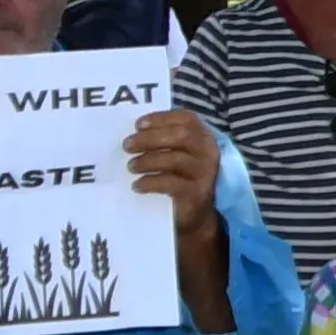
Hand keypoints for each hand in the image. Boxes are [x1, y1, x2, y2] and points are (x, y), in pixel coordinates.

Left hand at [126, 110, 221, 236]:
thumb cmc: (180, 178)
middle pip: (181, 135)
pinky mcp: (196, 193)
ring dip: (147, 161)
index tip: (138, 124)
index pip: (187, 118)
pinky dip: (149, 182)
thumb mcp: (176, 154)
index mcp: (203, 136)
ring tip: (131, 166)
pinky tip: (137, 185)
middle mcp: (208, 152)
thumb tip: (135, 131)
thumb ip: (163, 139)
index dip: (162, 118)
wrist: (193, 215)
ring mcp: (204, 173)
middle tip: (127, 145)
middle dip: (150, 138)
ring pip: (175, 159)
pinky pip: (170, 183)